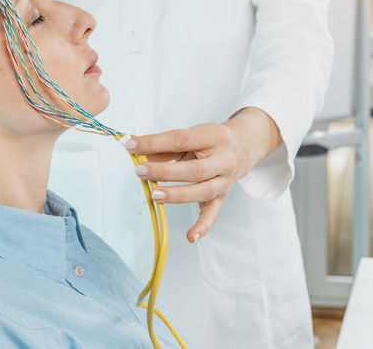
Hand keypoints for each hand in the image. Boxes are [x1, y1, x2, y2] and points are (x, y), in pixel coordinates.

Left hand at [126, 108, 281, 242]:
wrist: (241, 147)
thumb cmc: (209, 141)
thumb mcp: (190, 136)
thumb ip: (163, 146)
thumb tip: (136, 153)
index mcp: (215, 136)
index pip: (181, 139)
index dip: (154, 142)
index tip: (131, 145)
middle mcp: (224, 159)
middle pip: (194, 169)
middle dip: (165, 172)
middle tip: (140, 171)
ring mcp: (225, 180)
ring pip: (202, 191)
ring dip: (176, 195)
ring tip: (154, 195)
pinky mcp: (223, 197)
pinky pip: (213, 214)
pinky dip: (202, 226)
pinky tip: (191, 236)